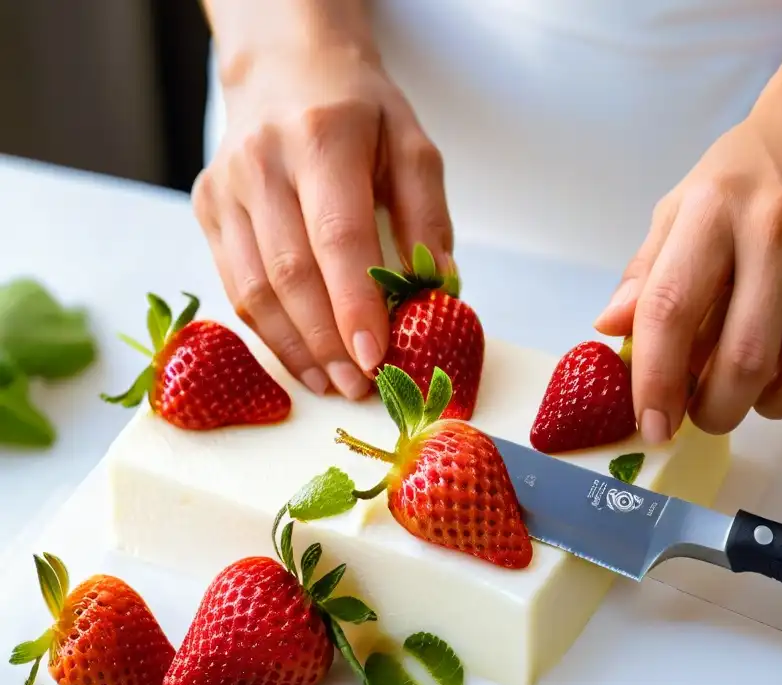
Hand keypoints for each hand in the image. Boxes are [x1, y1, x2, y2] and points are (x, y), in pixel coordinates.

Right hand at [193, 42, 451, 398]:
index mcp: (322, 138)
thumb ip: (428, 217)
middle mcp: (263, 161)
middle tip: (362, 386)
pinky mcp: (207, 207)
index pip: (337, 237)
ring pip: (255, 289)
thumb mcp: (412, 146)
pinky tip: (303, 360)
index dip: (355, 305)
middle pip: (291, 273)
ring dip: (296, 348)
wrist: (285, 68)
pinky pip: (235, 285)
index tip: (376, 357)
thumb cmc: (359, 111)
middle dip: (328, 341)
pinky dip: (270, 332)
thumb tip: (440, 291)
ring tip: (334, 384)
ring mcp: (226, 186)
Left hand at [595, 104, 781, 439]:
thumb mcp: (680, 208)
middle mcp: (773, 235)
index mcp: (708, 216)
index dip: (657, 380)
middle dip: (717, 410)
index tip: (653, 424)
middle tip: (707, 414)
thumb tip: (610, 329)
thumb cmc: (747, 176)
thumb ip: (646, 272)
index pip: (671, 311)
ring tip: (755, 394)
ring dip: (770, 406)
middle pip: (744, 359)